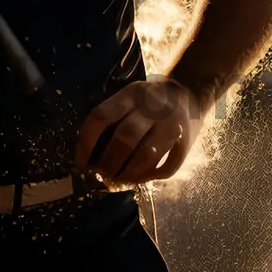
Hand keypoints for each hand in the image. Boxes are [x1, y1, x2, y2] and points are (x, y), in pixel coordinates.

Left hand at [73, 75, 206, 184]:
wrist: (190, 91)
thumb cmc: (149, 99)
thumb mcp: (129, 96)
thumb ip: (112, 116)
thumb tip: (89, 153)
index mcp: (130, 94)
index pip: (101, 117)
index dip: (86, 144)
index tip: (81, 164)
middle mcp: (151, 107)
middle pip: (124, 137)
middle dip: (109, 162)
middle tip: (102, 174)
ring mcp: (172, 124)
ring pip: (147, 154)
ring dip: (129, 173)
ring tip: (119, 179)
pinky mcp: (187, 141)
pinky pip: (168, 166)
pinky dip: (151, 176)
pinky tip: (141, 178)